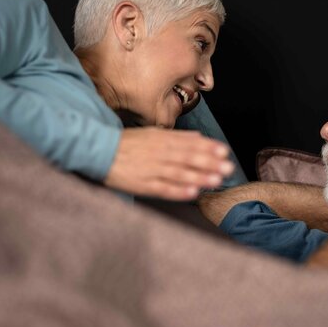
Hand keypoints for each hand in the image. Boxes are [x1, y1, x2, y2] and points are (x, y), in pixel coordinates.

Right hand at [104, 127, 234, 199]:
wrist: (99, 151)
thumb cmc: (128, 143)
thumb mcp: (152, 133)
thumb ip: (176, 136)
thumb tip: (199, 137)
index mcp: (163, 140)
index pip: (190, 143)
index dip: (208, 148)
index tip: (224, 151)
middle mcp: (160, 154)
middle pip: (188, 158)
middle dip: (210, 163)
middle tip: (228, 168)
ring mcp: (152, 169)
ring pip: (179, 173)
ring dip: (199, 177)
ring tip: (216, 181)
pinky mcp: (143, 184)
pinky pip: (163, 188)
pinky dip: (178, 191)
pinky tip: (192, 193)